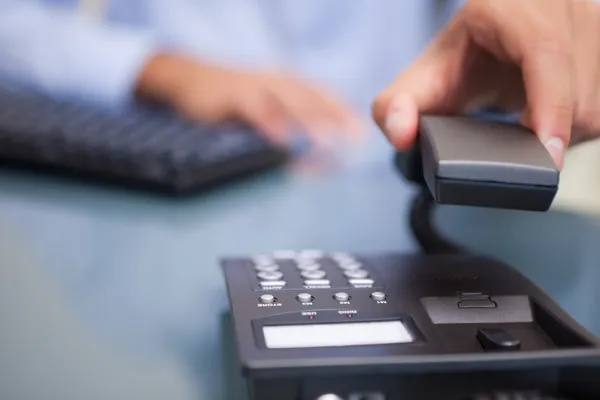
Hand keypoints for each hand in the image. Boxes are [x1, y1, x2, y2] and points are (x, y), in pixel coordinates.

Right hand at [137, 53, 362, 145]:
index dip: (345, 114)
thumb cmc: (237, 99)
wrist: (192, 80)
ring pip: (289, 102)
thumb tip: (317, 153)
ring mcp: (257, 86)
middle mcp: (278, 82)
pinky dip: (271, 124)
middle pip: (313, 99)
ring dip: (310, 121)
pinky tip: (283, 139)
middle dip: (335, 119)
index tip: (364, 135)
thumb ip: (292, 124)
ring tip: (328, 140)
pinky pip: (255, 110)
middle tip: (354, 141)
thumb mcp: (268, 108)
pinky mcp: (234, 96)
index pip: (325, 97)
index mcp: (290, 84)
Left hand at [372, 0, 599, 168]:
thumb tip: (402, 135)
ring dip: (572, 130)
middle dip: (558, 132)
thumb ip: (395, 107)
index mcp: (512, 5)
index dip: (551, 104)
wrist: (492, 39)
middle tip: (527, 161)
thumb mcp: (422, 80)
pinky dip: (584, 121)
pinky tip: (555, 124)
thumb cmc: (458, 60)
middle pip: (581, 83)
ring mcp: (592, 19)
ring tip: (535, 137)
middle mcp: (560, 4)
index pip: (545, 51)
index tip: (548, 153)